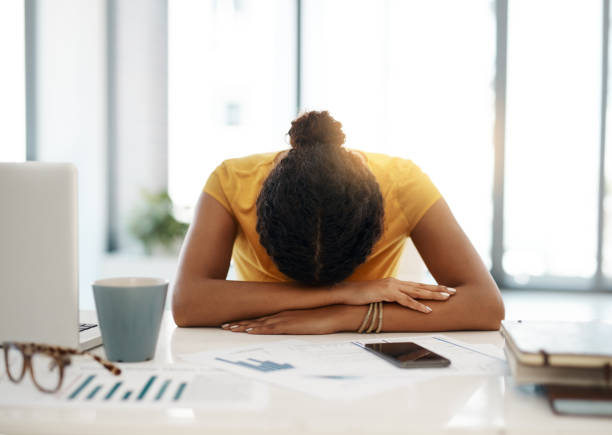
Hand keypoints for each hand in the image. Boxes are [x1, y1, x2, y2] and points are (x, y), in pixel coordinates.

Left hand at [221, 305, 346, 334]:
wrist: (334, 312)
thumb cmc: (322, 317)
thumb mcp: (304, 321)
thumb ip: (295, 322)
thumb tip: (289, 327)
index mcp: (283, 314)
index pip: (261, 318)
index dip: (246, 321)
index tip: (233, 323)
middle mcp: (281, 315)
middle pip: (256, 320)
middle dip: (239, 323)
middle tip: (224, 326)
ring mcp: (284, 319)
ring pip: (259, 323)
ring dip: (243, 326)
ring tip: (229, 329)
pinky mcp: (290, 325)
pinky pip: (271, 328)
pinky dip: (258, 329)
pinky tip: (249, 330)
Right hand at [336, 278, 455, 312]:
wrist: (346, 292)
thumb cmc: (360, 296)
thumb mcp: (378, 296)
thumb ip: (389, 297)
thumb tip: (398, 303)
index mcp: (395, 283)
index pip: (417, 285)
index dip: (432, 287)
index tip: (445, 289)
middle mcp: (396, 282)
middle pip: (421, 286)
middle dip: (438, 289)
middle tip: (453, 291)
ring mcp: (392, 287)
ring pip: (417, 292)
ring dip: (433, 295)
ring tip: (446, 298)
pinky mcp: (387, 293)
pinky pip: (406, 301)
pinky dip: (418, 306)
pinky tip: (428, 310)